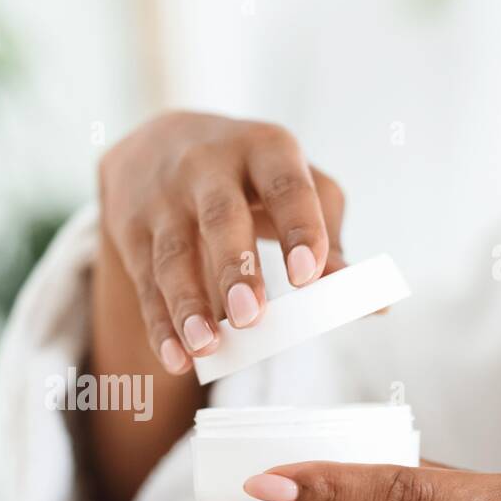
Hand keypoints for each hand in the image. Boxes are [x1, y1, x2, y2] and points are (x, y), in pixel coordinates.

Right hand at [98, 111, 346, 373]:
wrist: (152, 143)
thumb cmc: (247, 174)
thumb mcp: (290, 182)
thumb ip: (327, 236)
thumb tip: (371, 304)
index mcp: (264, 148)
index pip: (285, 185)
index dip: (298, 227)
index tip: (309, 277)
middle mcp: (208, 166)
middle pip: (221, 217)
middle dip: (234, 268)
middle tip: (252, 317)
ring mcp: (163, 199)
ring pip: (172, 255)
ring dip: (187, 304)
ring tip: (206, 346)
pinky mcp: (130, 231)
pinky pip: (144, 283)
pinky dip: (159, 324)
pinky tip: (176, 357)